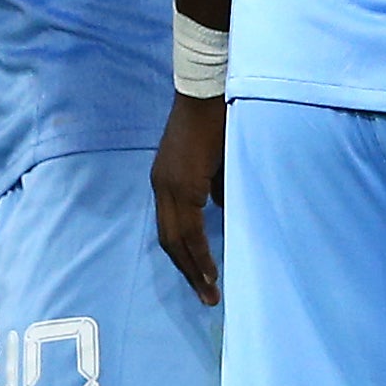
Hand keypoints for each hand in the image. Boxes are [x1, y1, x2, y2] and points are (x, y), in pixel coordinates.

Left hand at [152, 91, 224, 304]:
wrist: (209, 89)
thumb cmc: (217, 118)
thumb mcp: (216, 160)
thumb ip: (216, 186)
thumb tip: (221, 207)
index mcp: (168, 182)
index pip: (173, 230)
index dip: (186, 257)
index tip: (202, 279)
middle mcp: (163, 187)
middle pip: (171, 241)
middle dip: (189, 271)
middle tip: (206, 297)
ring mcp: (170, 185)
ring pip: (178, 238)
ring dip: (194, 267)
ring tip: (210, 291)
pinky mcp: (182, 182)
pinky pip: (190, 226)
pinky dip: (200, 250)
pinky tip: (211, 268)